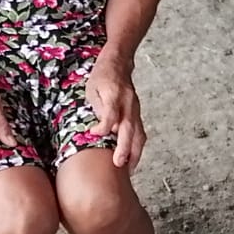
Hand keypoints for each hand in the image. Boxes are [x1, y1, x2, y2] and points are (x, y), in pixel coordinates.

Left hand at [86, 52, 146, 170]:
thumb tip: (100, 129)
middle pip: (129, 128)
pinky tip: (131, 160)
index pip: (111, 113)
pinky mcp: (138, 115)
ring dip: (135, 153)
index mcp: (114, 94)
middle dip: (125, 148)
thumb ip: (98, 107)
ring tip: (128, 170)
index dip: (103, 126)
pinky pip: (140, 134)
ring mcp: (135, 110)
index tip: (93, 134)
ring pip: (139, 134)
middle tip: (119, 164)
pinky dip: (137, 148)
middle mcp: (128, 103)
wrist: (119, 63)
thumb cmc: (102, 76)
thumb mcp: (92, 88)